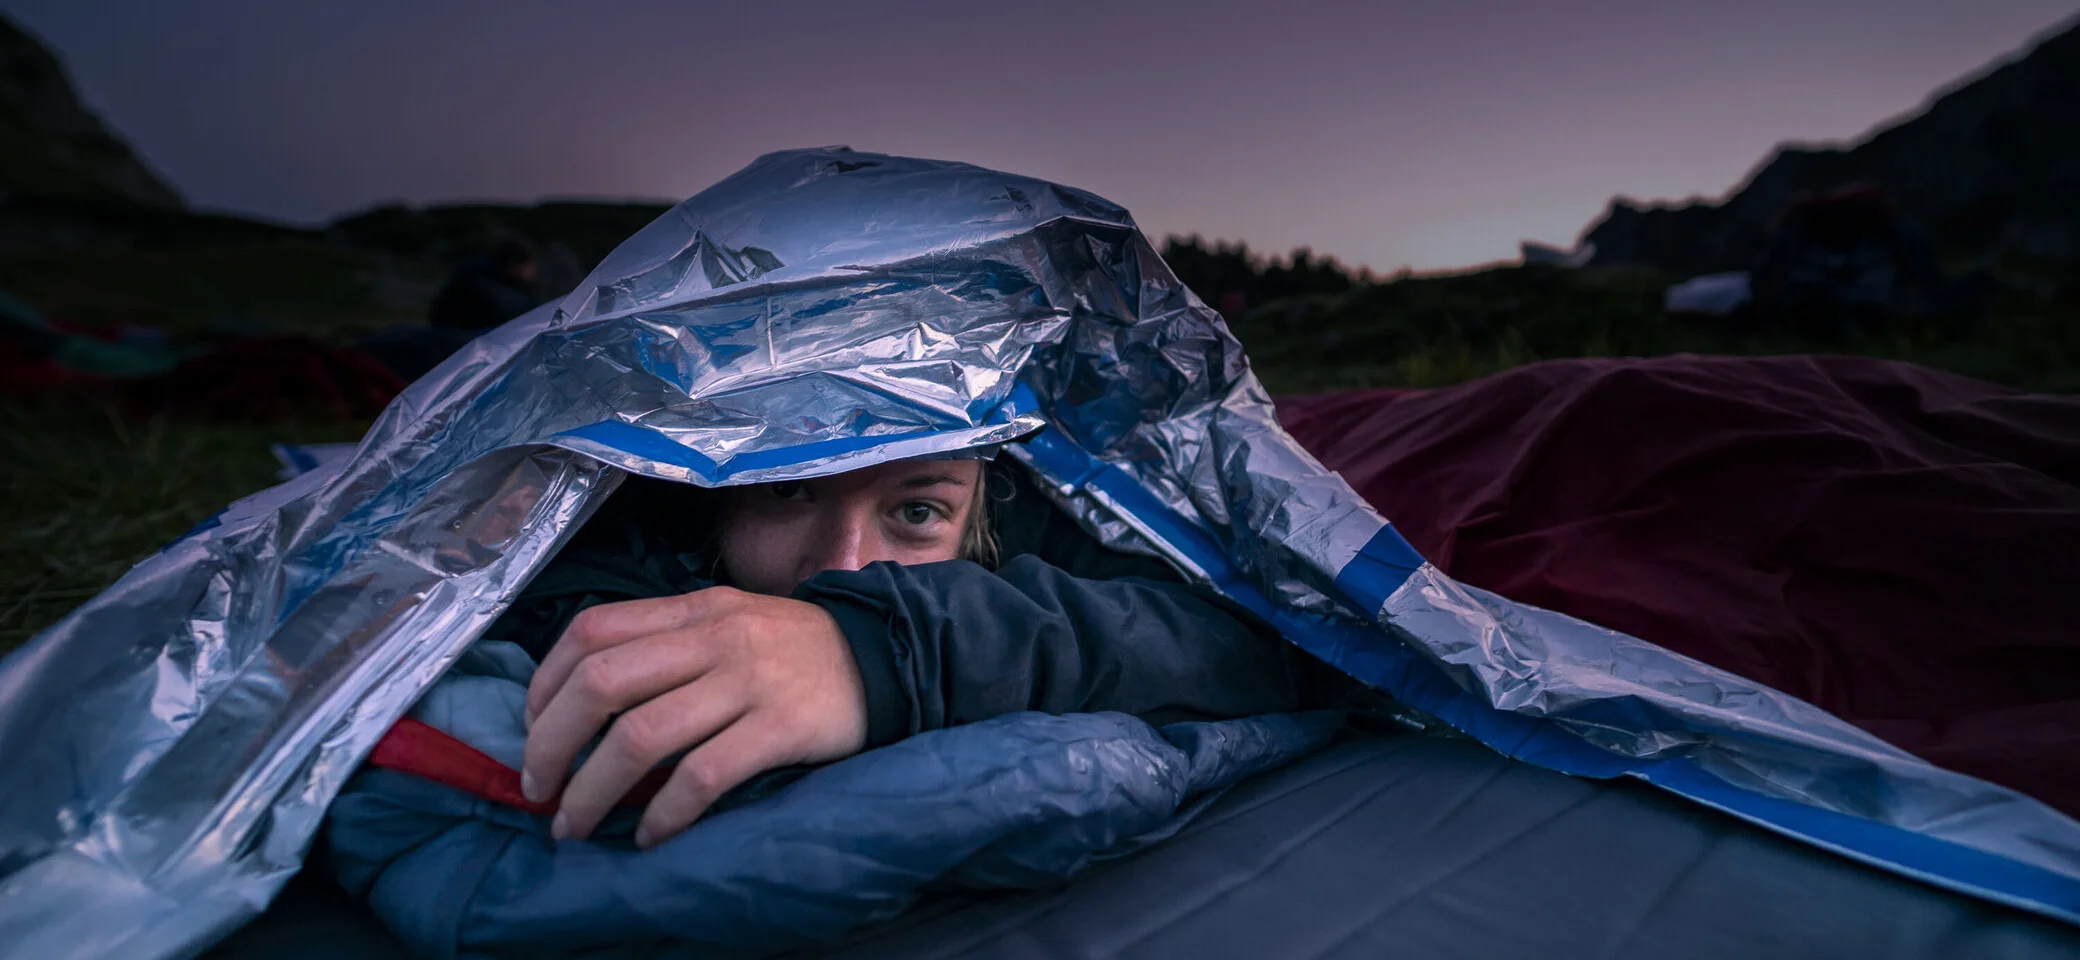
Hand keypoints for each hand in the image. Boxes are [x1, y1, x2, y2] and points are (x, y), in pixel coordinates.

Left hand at [520, 586, 868, 847]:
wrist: (886, 657)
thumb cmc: (790, 650)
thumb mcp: (726, 622)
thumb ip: (664, 645)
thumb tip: (581, 702)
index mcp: (692, 609)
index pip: (591, 633)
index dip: (544, 687)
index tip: (532, 733)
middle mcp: (713, 639)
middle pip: (602, 685)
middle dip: (551, 744)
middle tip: (538, 789)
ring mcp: (748, 682)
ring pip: (641, 737)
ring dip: (593, 792)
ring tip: (575, 826)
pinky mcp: (780, 728)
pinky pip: (703, 775)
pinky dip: (664, 814)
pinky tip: (651, 836)